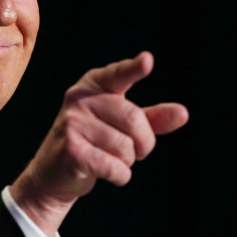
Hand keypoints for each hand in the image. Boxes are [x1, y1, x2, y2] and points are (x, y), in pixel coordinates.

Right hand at [10, 51, 188, 236]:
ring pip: (125, 146)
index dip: (133, 68)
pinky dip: (120, 176)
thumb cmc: (92, 144)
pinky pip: (114, 166)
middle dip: (144, 143)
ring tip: (111, 160)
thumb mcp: (122, 126)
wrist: (54, 174)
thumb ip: (152, 118)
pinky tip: (108, 173)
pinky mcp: (71, 150)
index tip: (147, 61)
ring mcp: (72, 123)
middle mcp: (80, 100)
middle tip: (136, 153)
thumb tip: (182, 113)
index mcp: (93, 86)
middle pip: (134, 119)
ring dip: (128, 162)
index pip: (117, 75)